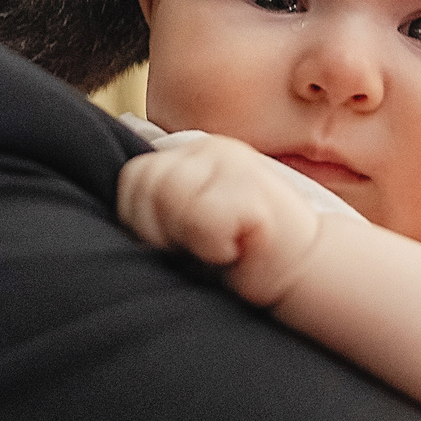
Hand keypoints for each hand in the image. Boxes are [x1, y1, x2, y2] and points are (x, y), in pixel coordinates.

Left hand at [117, 133, 323, 307]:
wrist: (305, 271)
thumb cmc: (242, 259)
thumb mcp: (189, 223)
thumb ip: (160, 205)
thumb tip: (115, 211)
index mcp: (193, 154)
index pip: (133, 179)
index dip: (141, 220)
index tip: (177, 243)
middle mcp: (211, 149)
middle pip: (144, 184)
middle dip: (160, 228)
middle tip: (200, 247)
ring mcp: (234, 163)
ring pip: (169, 198)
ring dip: (189, 237)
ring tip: (219, 246)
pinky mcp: (252, 189)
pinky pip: (202, 219)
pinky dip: (214, 245)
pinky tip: (237, 249)